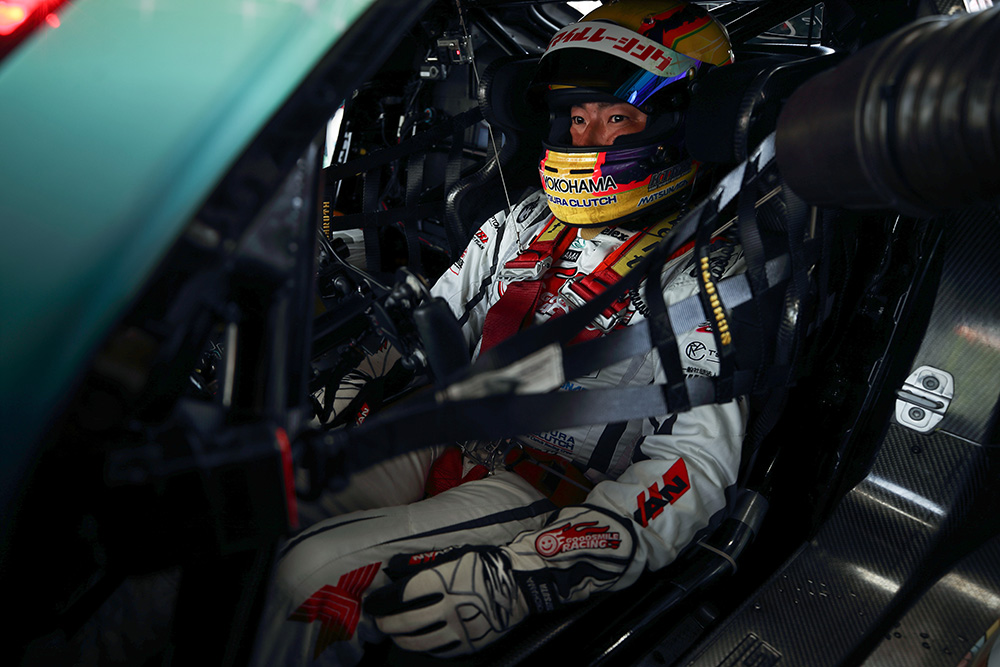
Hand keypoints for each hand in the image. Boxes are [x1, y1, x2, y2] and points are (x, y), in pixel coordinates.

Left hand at [364, 506, 635, 657]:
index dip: (383, 600)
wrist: (526, 582)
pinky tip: (418, 643)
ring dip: (401, 637)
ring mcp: (460, 629)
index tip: (373, 601)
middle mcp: (448, 607)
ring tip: (393, 633)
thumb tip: (397, 569)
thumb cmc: (491, 560)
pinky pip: (440, 650)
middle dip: (387, 621)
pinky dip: (423, 647)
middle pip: (406, 620)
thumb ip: (428, 564)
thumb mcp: (458, 554)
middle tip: (378, 619)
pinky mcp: (471, 643)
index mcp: (444, 580)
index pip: (402, 594)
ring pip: (419, 640)